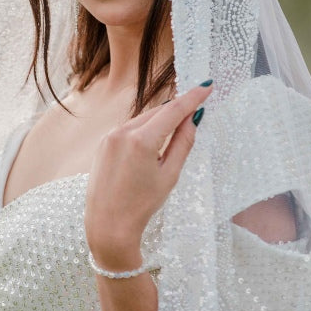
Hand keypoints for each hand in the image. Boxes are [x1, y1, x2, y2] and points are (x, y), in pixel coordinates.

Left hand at [85, 80, 212, 269]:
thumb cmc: (141, 205)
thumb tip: (192, 119)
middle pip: (158, 111)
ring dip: (160, 120)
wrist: (108, 225)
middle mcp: (122, 133)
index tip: (207, 86)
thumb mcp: (169, 175)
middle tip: (197, 108)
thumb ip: (183, 143)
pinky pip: (129, 129)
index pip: (173, 110)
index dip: (192, 97)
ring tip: (175, 131)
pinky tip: (152, 142)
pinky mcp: (103, 143)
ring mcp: (109, 137)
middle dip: (177, 109)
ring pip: (143, 119)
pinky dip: (144, 129)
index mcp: (142, 141)